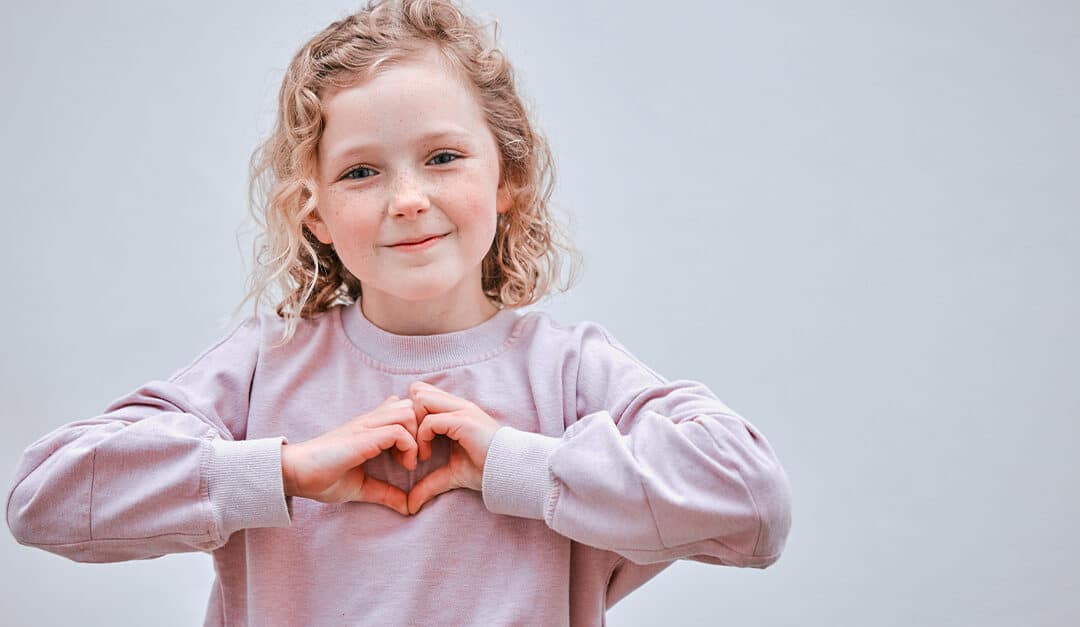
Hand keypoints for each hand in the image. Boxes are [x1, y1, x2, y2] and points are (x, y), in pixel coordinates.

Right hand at [281, 395, 418, 514]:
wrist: (296, 475)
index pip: (404, 408)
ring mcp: (366, 426)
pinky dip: (408, 447)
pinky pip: (398, 431)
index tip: (415, 455)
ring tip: (410, 461)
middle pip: (411, 404)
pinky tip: (404, 465)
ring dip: (417, 436)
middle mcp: (371, 421)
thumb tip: (408, 507)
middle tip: (418, 457)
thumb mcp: (362, 486)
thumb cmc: (324, 478)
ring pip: (408, 412)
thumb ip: (386, 492)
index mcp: (371, 427)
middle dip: (422, 428)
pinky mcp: (363, 437)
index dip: (417, 427)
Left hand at [405, 380, 501, 514]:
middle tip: (409, 444)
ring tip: (418, 451)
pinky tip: (426, 456)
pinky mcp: (463, 421)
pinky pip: (430, 421)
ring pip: (421, 399)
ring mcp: (461, 410)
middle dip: (408, 416)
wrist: (509, 471)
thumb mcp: (451, 474)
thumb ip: (429, 483)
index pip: (422, 393)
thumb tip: (410, 505)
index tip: (411, 442)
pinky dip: (422, 438)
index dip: (411, 414)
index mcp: (455, 410)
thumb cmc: (484, 469)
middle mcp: (457, 404)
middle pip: (418, 390)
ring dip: (413, 425)